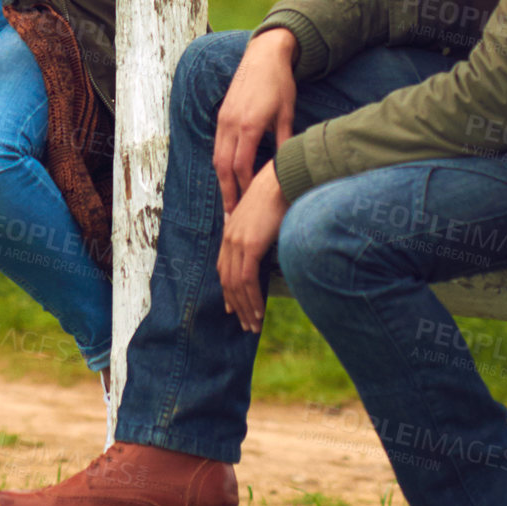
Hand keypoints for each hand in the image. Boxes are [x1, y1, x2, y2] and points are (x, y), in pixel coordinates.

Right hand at [212, 28, 297, 213]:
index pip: (242, 167)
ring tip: (227, 202)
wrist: (263, 55)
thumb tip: (288, 166)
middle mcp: (231, 125)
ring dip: (221, 182)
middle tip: (231, 217)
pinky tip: (227, 177)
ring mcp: (223, 120)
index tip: (250, 207)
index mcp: (249, 126)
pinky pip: (217, 146)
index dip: (245, 189)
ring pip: (217, 158)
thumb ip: (285, 141)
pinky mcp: (222, 115)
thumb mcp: (287, 113)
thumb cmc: (280, 83)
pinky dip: (221, 165)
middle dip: (228, 193)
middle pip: (224, 168)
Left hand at [218, 163, 289, 333]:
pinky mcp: (249, 246)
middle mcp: (230, 238)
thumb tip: (265, 246)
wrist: (282, 180)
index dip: (229, 292)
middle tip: (246, 325)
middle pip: (227, 281)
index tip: (235, 309)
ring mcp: (237, 242)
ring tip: (254, 325)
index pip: (224, 269)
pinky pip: (247, 280)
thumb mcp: (263, 217)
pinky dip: (252, 299)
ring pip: (236, 285)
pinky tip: (259, 312)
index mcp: (231, 232)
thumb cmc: (279, 195)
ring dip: (245, 308)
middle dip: (237, 306)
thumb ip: (258, 233)